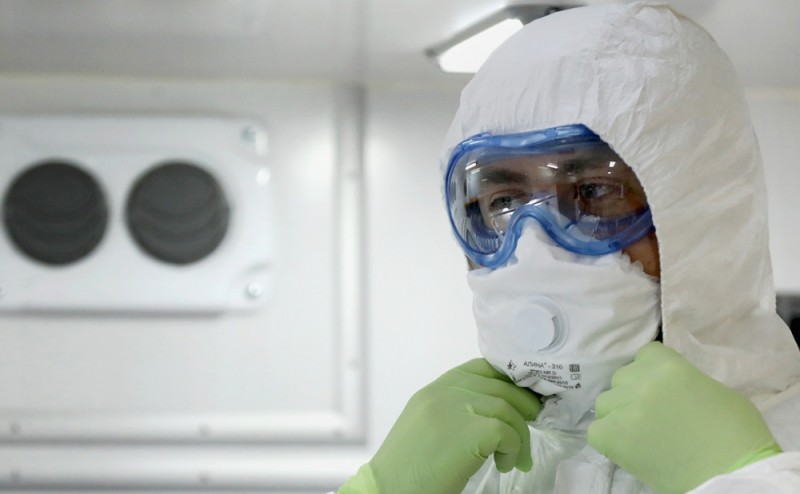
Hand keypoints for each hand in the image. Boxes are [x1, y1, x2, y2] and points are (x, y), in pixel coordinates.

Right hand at [339, 358, 540, 493]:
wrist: (389, 490)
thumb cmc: (408, 469)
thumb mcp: (426, 426)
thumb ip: (453, 409)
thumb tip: (496, 409)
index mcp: (433, 390)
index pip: (480, 368)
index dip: (506, 380)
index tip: (519, 399)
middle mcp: (443, 393)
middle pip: (499, 386)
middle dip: (523, 406)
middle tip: (532, 424)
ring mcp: (455, 409)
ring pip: (507, 409)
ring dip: (520, 435)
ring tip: (515, 458)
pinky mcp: (468, 432)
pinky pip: (507, 432)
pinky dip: (514, 449)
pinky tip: (505, 465)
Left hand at [588, 341, 781, 493]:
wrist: (734, 476)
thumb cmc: (737, 434)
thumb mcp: (712, 389)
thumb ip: (682, 379)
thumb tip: (665, 385)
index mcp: (668, 366)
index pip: (644, 354)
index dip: (651, 372)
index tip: (661, 389)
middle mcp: (642, 382)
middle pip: (622, 378)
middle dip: (633, 393)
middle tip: (652, 415)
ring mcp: (625, 410)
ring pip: (605, 403)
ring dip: (618, 415)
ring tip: (640, 433)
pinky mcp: (613, 438)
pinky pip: (596, 431)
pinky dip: (608, 439)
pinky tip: (629, 447)